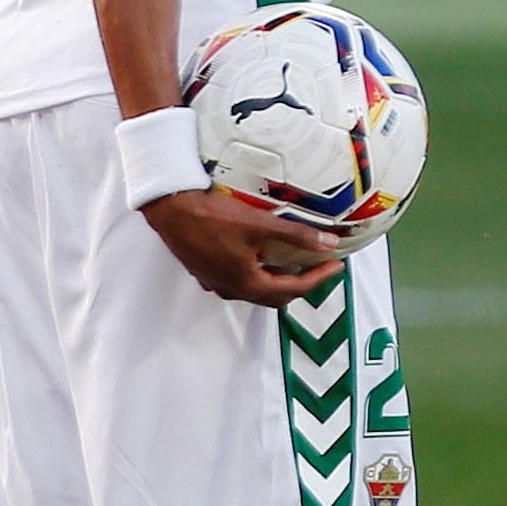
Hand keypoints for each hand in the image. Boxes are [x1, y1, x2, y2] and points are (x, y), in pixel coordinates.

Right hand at [141, 192, 349, 307]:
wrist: (170, 209)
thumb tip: (328, 242)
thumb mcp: (260, 224)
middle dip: (300, 284)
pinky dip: (256, 275)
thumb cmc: (211, 218)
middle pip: (276, 296)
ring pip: (256, 291)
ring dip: (277, 281)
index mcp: (249, 283)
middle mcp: (232, 289)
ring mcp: (216, 282)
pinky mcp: (204, 271)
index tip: (336, 265)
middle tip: (317, 268)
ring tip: (291, 263)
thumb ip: (297, 235)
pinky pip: (237, 282)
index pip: (295, 288)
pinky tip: (257, 258)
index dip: (320, 277)